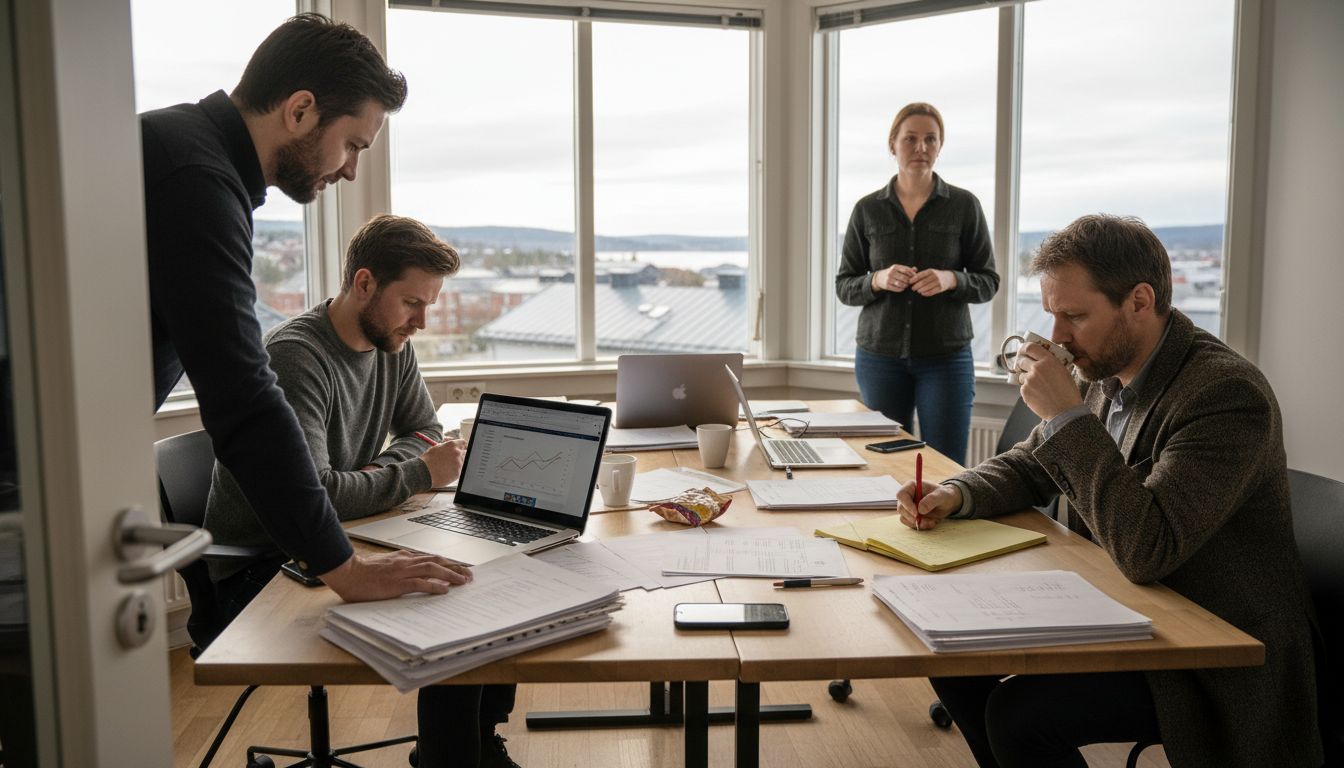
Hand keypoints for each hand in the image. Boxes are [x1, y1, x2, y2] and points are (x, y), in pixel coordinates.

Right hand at [320, 550, 472, 601]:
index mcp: (403, 557)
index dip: (447, 563)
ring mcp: (402, 572)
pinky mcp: (396, 583)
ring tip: (463, 581)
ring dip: (450, 574)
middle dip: (455, 567)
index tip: (460, 568)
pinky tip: (445, 590)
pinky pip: (419, 583)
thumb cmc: (363, 572)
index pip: (431, 558)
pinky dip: (434, 586)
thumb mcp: (386, 565)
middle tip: (469, 574)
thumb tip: (416, 573)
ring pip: (432, 569)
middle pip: (436, 561)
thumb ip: (401, 566)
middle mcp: (406, 562)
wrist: (348, 572)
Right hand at [419, 439, 465, 486]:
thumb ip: (446, 445)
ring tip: (445, 467)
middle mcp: (457, 453)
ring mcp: (458, 463)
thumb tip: (451, 443)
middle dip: (460, 455)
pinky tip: (445, 472)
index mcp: (452, 445)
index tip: (461, 449)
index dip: (462, 446)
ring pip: (462, 463)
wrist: (423, 473)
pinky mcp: (458, 473)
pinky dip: (454, 472)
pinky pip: (459, 471)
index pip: (463, 443)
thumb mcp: (436, 448)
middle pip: (465, 453)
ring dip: (457, 464)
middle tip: (453, 460)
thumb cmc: (428, 460)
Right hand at [872, 264, 915, 292]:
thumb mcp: (898, 268)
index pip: (906, 270)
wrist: (879, 278)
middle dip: (909, 281)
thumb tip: (915, 269)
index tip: (915, 277)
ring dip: (905, 286)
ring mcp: (888, 279)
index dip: (912, 274)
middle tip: (910, 282)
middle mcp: (891, 272)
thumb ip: (907, 269)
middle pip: (904, 278)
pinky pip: (897, 289)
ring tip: (906, 285)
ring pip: (901, 284)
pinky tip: (902, 288)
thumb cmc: (892, 273)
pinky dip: (901, 289)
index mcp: (895, 267)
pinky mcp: (887, 286)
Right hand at [895, 480, 960, 529]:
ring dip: (918, 523)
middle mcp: (907, 497)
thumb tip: (920, 509)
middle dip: (912, 517)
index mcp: (911, 486)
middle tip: (925, 521)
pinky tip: (931, 522)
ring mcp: (908, 507)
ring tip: (932, 521)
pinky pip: (910, 524)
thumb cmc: (944, 495)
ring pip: (904, 518)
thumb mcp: (941, 495)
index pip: (901, 495)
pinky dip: (921, 526)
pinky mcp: (911, 516)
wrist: (948, 503)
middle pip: (901, 508)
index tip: (916, 513)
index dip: (906, 505)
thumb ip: (931, 500)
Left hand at [908, 268, 956, 296]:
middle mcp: (935, 276)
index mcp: (931, 271)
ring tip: (918, 291)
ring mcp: (938, 282)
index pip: (921, 275)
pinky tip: (922, 293)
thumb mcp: (930, 272)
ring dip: (920, 290)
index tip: (910, 282)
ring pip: (927, 288)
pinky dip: (926, 293)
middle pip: (923, 282)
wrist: (948, 278)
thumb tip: (911, 275)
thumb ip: (921, 273)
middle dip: (916, 286)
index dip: (914, 279)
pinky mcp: (940, 288)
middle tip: (913, 288)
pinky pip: (931, 292)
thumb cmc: (935, 275)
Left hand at [1016, 342, 1082, 420]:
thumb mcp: (1063, 372)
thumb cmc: (1068, 393)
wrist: (1065, 411)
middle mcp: (1037, 368)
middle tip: (1027, 367)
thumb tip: (1040, 359)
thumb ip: (1050, 363)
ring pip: (1021, 375)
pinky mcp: (1024, 391)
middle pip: (1021, 360)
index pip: (1030, 347)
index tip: (1023, 350)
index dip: (1024, 348)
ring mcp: (1029, 380)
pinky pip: (1023, 387)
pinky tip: (1039, 394)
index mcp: (1048, 360)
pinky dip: (1028, 389)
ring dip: (1027, 378)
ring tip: (1039, 386)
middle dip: (1023, 363)